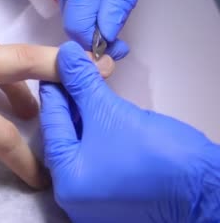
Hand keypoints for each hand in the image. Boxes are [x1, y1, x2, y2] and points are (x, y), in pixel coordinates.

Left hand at [39, 41, 219, 221]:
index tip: (54, 66)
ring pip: (78, 148)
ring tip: (86, 89)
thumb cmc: (159, 156)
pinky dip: (94, 136)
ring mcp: (94, 200)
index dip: (54, 90)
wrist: (207, 187)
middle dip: (69, 104)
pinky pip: (94, 160)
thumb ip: (83, 83)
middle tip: (72, 74)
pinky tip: (98, 114)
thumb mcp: (113, 112)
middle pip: (62, 137)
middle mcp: (73, 196)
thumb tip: (67, 56)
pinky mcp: (113, 197)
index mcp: (67, 180)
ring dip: (82, 118)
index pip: (52, 124)